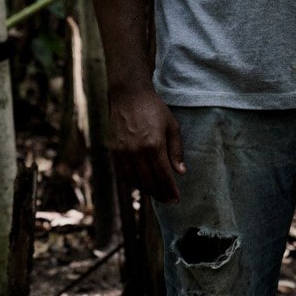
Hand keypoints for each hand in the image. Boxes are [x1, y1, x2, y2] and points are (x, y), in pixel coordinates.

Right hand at [108, 84, 185, 203]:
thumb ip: (176, 150)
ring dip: (147, 190)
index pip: (163, 176)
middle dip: (161, 194)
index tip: (176, 198)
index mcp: (154, 145)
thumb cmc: (154, 109)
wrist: (129, 95)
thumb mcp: (172, 126)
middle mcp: (137, 151)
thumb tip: (181, 172)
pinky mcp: (114, 151)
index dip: (171, 190)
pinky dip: (133, 182)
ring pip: (135, 181)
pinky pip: (123, 174)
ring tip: (157, 193)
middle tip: (169, 200)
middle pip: (149, 182)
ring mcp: (123, 152)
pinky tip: (142, 183)